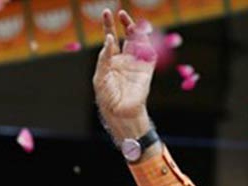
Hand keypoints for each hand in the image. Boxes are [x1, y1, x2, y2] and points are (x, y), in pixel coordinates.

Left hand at [93, 9, 155, 141]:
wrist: (120, 112)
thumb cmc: (107, 97)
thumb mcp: (100, 76)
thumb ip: (104, 57)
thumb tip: (110, 39)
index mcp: (111, 60)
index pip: (110, 38)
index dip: (108, 25)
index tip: (107, 12)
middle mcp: (124, 59)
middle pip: (126, 36)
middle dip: (124, 23)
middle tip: (120, 12)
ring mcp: (136, 63)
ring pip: (138, 41)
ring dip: (135, 29)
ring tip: (128, 20)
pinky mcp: (146, 70)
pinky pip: (148, 53)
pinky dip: (144, 43)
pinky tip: (137, 37)